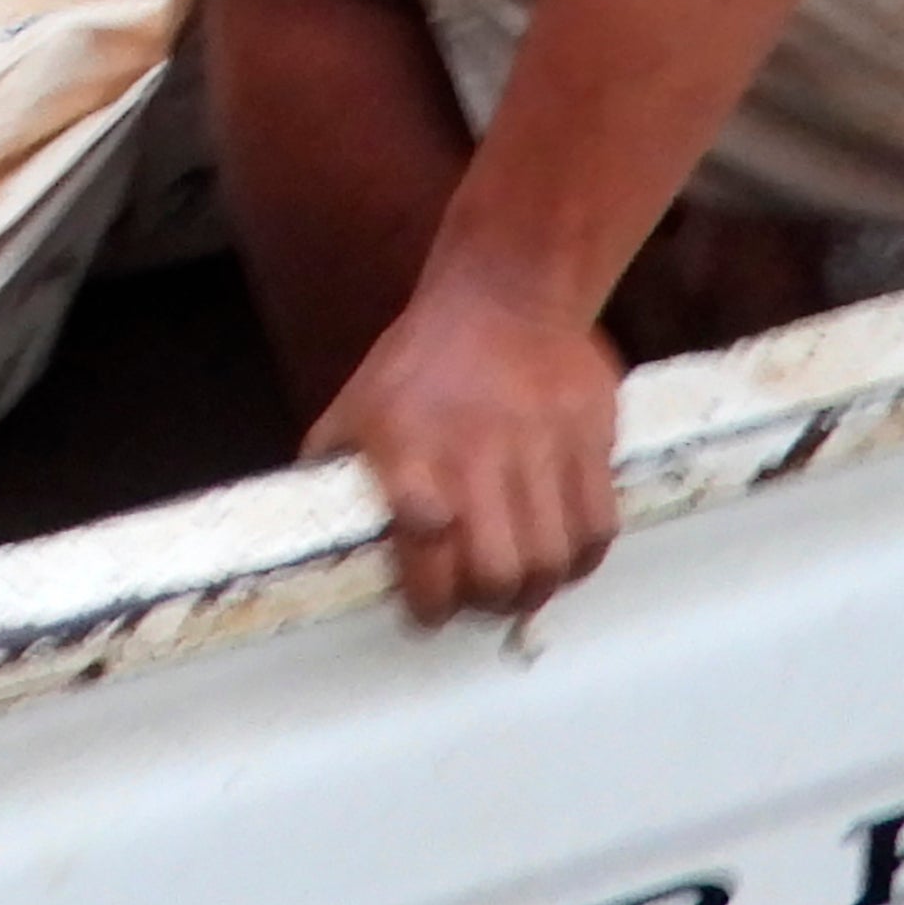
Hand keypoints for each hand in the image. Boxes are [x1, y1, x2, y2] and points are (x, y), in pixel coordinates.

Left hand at [320, 270, 629, 628]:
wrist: (506, 291)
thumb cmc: (422, 357)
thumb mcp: (359, 404)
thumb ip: (334, 464)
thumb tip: (307, 518)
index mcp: (410, 455)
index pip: (424, 553)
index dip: (428, 601)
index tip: (428, 614)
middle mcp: (475, 458)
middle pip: (496, 573)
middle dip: (486, 604)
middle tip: (479, 600)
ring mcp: (537, 451)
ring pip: (550, 561)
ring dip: (535, 588)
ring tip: (521, 584)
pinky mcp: (588, 441)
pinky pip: (596, 529)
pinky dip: (581, 559)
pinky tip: (562, 556)